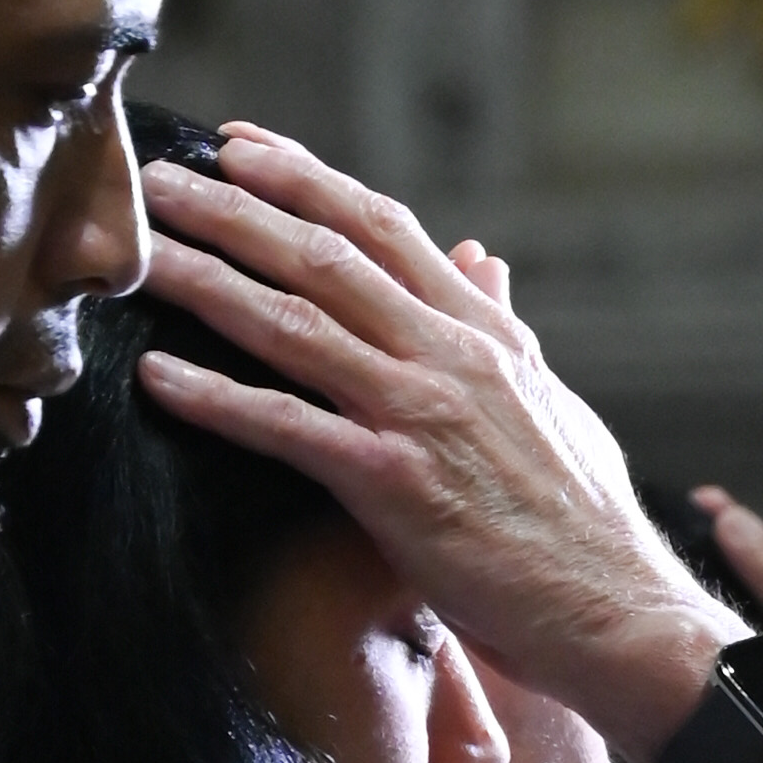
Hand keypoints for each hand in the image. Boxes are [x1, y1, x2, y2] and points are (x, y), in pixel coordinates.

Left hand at [134, 136, 728, 756]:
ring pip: (296, 321)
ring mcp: (423, 414)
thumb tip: (481, 260)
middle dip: (234, 207)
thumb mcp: (554, 404)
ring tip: (140, 250)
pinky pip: (288, 428)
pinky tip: (159, 377)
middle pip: (326, 253)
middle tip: (159, 178)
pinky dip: (217, 398)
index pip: (385, 227)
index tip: (241, 149)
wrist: (622, 613)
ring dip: (207, 277)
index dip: (305, 179)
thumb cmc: (586, 527)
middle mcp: (452, 355)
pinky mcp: (396, 485)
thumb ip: (504, 329)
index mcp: (488, 334)